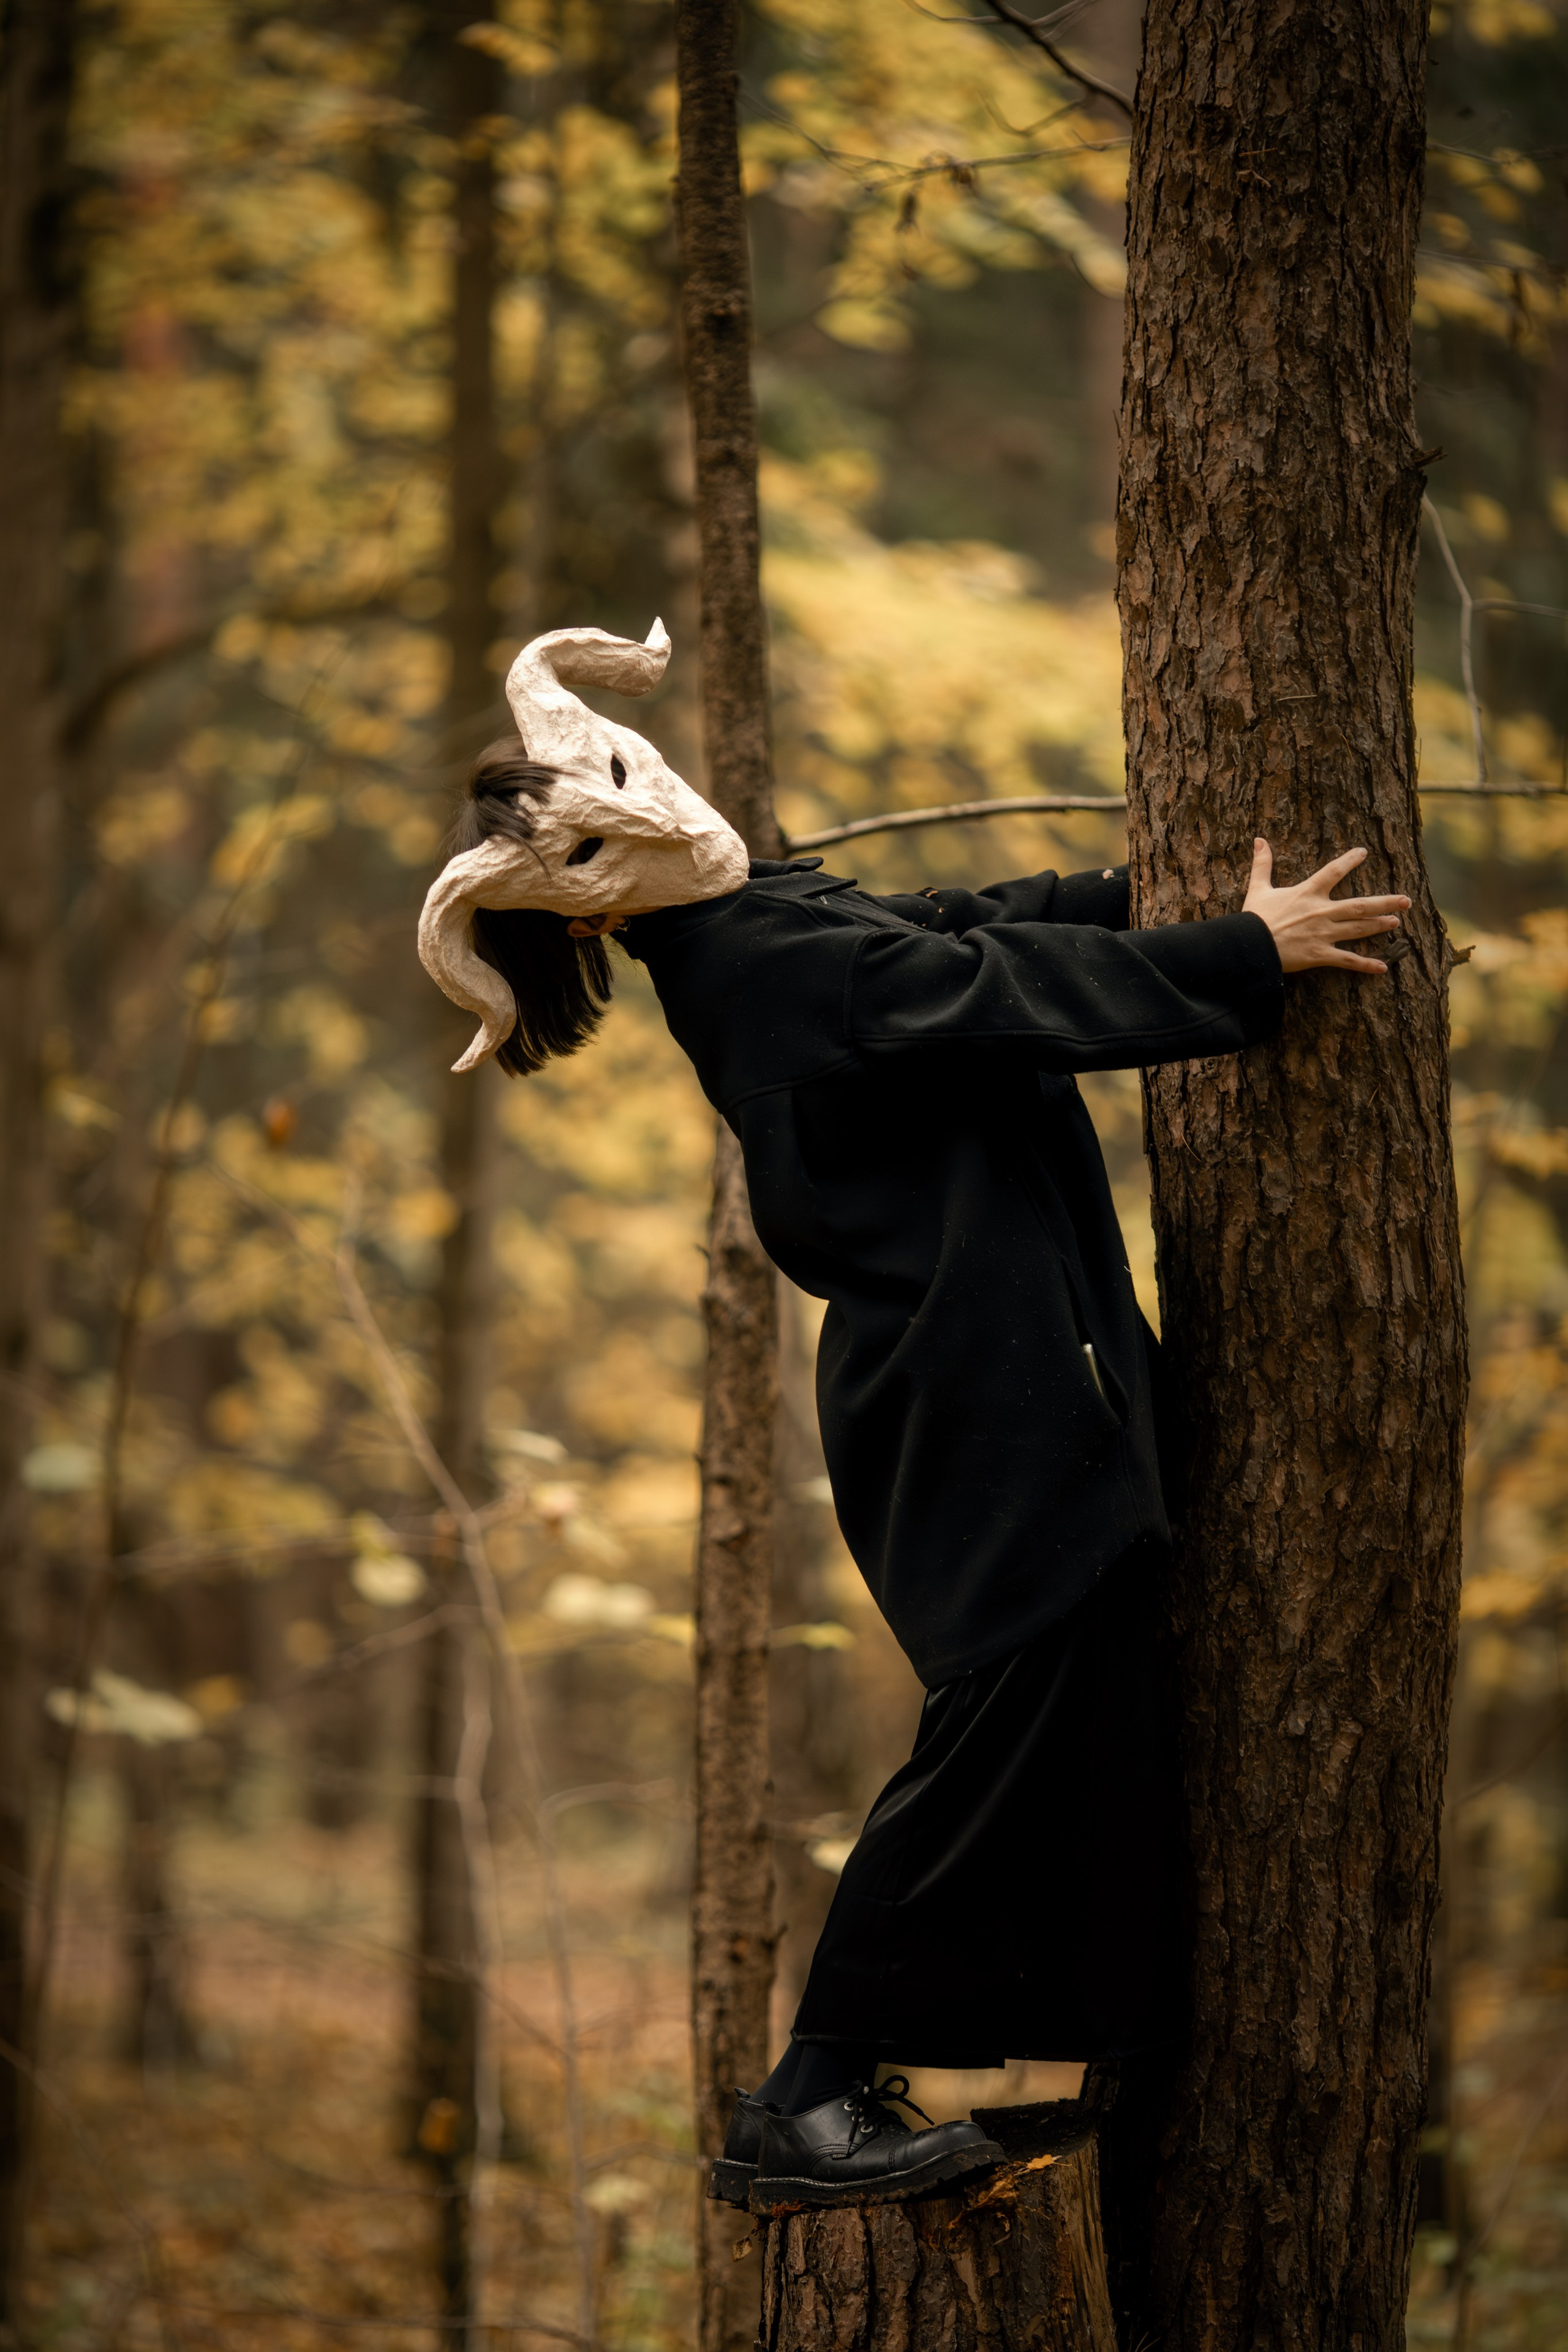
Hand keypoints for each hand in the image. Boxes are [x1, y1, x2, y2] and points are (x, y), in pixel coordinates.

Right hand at [1242, 839, 1409, 975]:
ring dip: (1380, 925)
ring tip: (1397, 922)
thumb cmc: (1254, 918)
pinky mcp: (1320, 955)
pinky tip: (1382, 967)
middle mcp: (1322, 912)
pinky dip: (1365, 964)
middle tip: (1406, 900)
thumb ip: (1262, 864)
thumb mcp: (1258, 888)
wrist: (1249, 946)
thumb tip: (1259, 840)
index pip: (1334, 871)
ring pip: (1359, 929)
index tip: (1364, 853)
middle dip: (1385, 902)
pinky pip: (1347, 960)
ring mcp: (1324, 934)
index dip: (1349, 860)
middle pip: (1360, 905)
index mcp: (1308, 893)